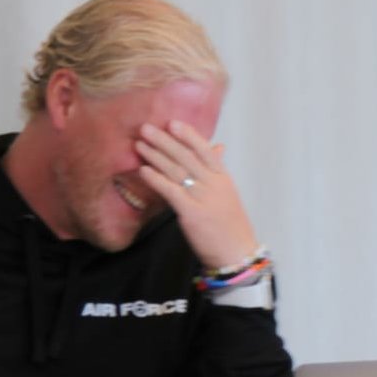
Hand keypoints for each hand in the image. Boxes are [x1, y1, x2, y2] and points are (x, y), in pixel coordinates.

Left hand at [135, 121, 260, 270]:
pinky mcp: (192, 214)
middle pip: (187, 157)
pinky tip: (144, 170)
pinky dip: (157, 179)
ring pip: (177, 171)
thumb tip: (216, 147)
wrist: (237, 254)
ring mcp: (204, 199)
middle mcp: (215, 185)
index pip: (206, 151)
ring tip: (139, 145)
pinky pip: (171, 191)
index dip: (188, 135)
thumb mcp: (228, 194)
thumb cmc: (230, 226)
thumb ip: (217, 171)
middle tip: (146, 128)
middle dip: (165, 141)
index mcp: (224, 178)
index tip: (172, 123)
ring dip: (156, 156)